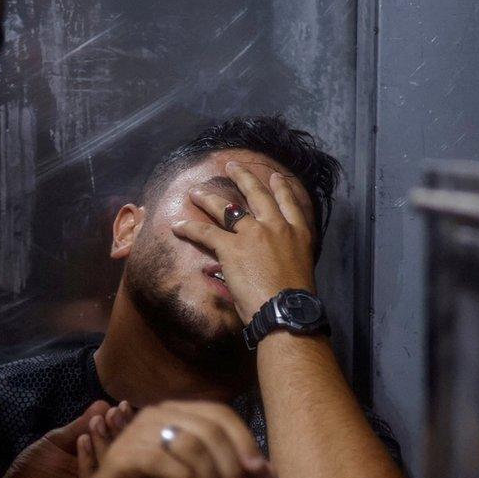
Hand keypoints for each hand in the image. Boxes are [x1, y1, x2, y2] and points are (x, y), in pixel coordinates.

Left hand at [0, 401, 115, 477]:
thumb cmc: (34, 468)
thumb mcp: (57, 441)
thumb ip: (78, 426)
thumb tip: (102, 404)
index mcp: (97, 459)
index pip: (116, 441)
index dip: (121, 424)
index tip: (121, 406)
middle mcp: (99, 476)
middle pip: (118, 454)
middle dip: (117, 431)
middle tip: (116, 413)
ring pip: (107, 467)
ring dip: (104, 441)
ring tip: (100, 421)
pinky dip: (86, 459)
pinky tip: (83, 439)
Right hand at [85, 400, 274, 477]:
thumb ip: (233, 473)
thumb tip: (271, 474)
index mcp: (179, 411)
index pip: (220, 413)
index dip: (244, 439)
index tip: (260, 469)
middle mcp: (159, 413)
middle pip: (209, 429)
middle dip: (231, 465)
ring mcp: (139, 431)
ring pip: (189, 444)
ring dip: (211, 476)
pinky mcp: (124, 454)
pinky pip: (160, 460)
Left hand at [172, 161, 315, 320]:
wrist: (286, 312)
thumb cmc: (294, 302)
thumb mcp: (297, 271)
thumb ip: (280, 260)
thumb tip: (260, 266)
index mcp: (300, 235)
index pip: (290, 205)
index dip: (281, 188)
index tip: (275, 177)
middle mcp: (277, 228)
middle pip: (258, 195)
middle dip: (244, 178)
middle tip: (233, 166)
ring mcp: (254, 234)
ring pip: (228, 209)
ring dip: (209, 199)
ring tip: (196, 192)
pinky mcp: (232, 247)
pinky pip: (206, 233)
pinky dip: (190, 229)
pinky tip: (178, 226)